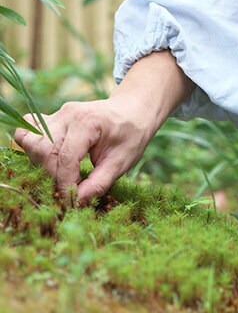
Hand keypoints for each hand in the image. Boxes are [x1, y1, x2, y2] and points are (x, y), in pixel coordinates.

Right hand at [13, 50, 193, 204]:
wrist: (133, 110)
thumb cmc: (130, 134)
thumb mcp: (122, 162)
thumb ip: (99, 183)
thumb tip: (77, 202)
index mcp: (88, 122)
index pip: (65, 158)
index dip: (66, 185)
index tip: (72, 202)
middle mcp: (68, 114)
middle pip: (44, 151)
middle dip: (54, 177)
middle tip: (71, 189)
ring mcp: (58, 115)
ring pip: (32, 143)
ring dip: (42, 164)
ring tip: (63, 174)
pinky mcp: (52, 119)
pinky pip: (29, 132)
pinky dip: (33, 148)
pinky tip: (50, 160)